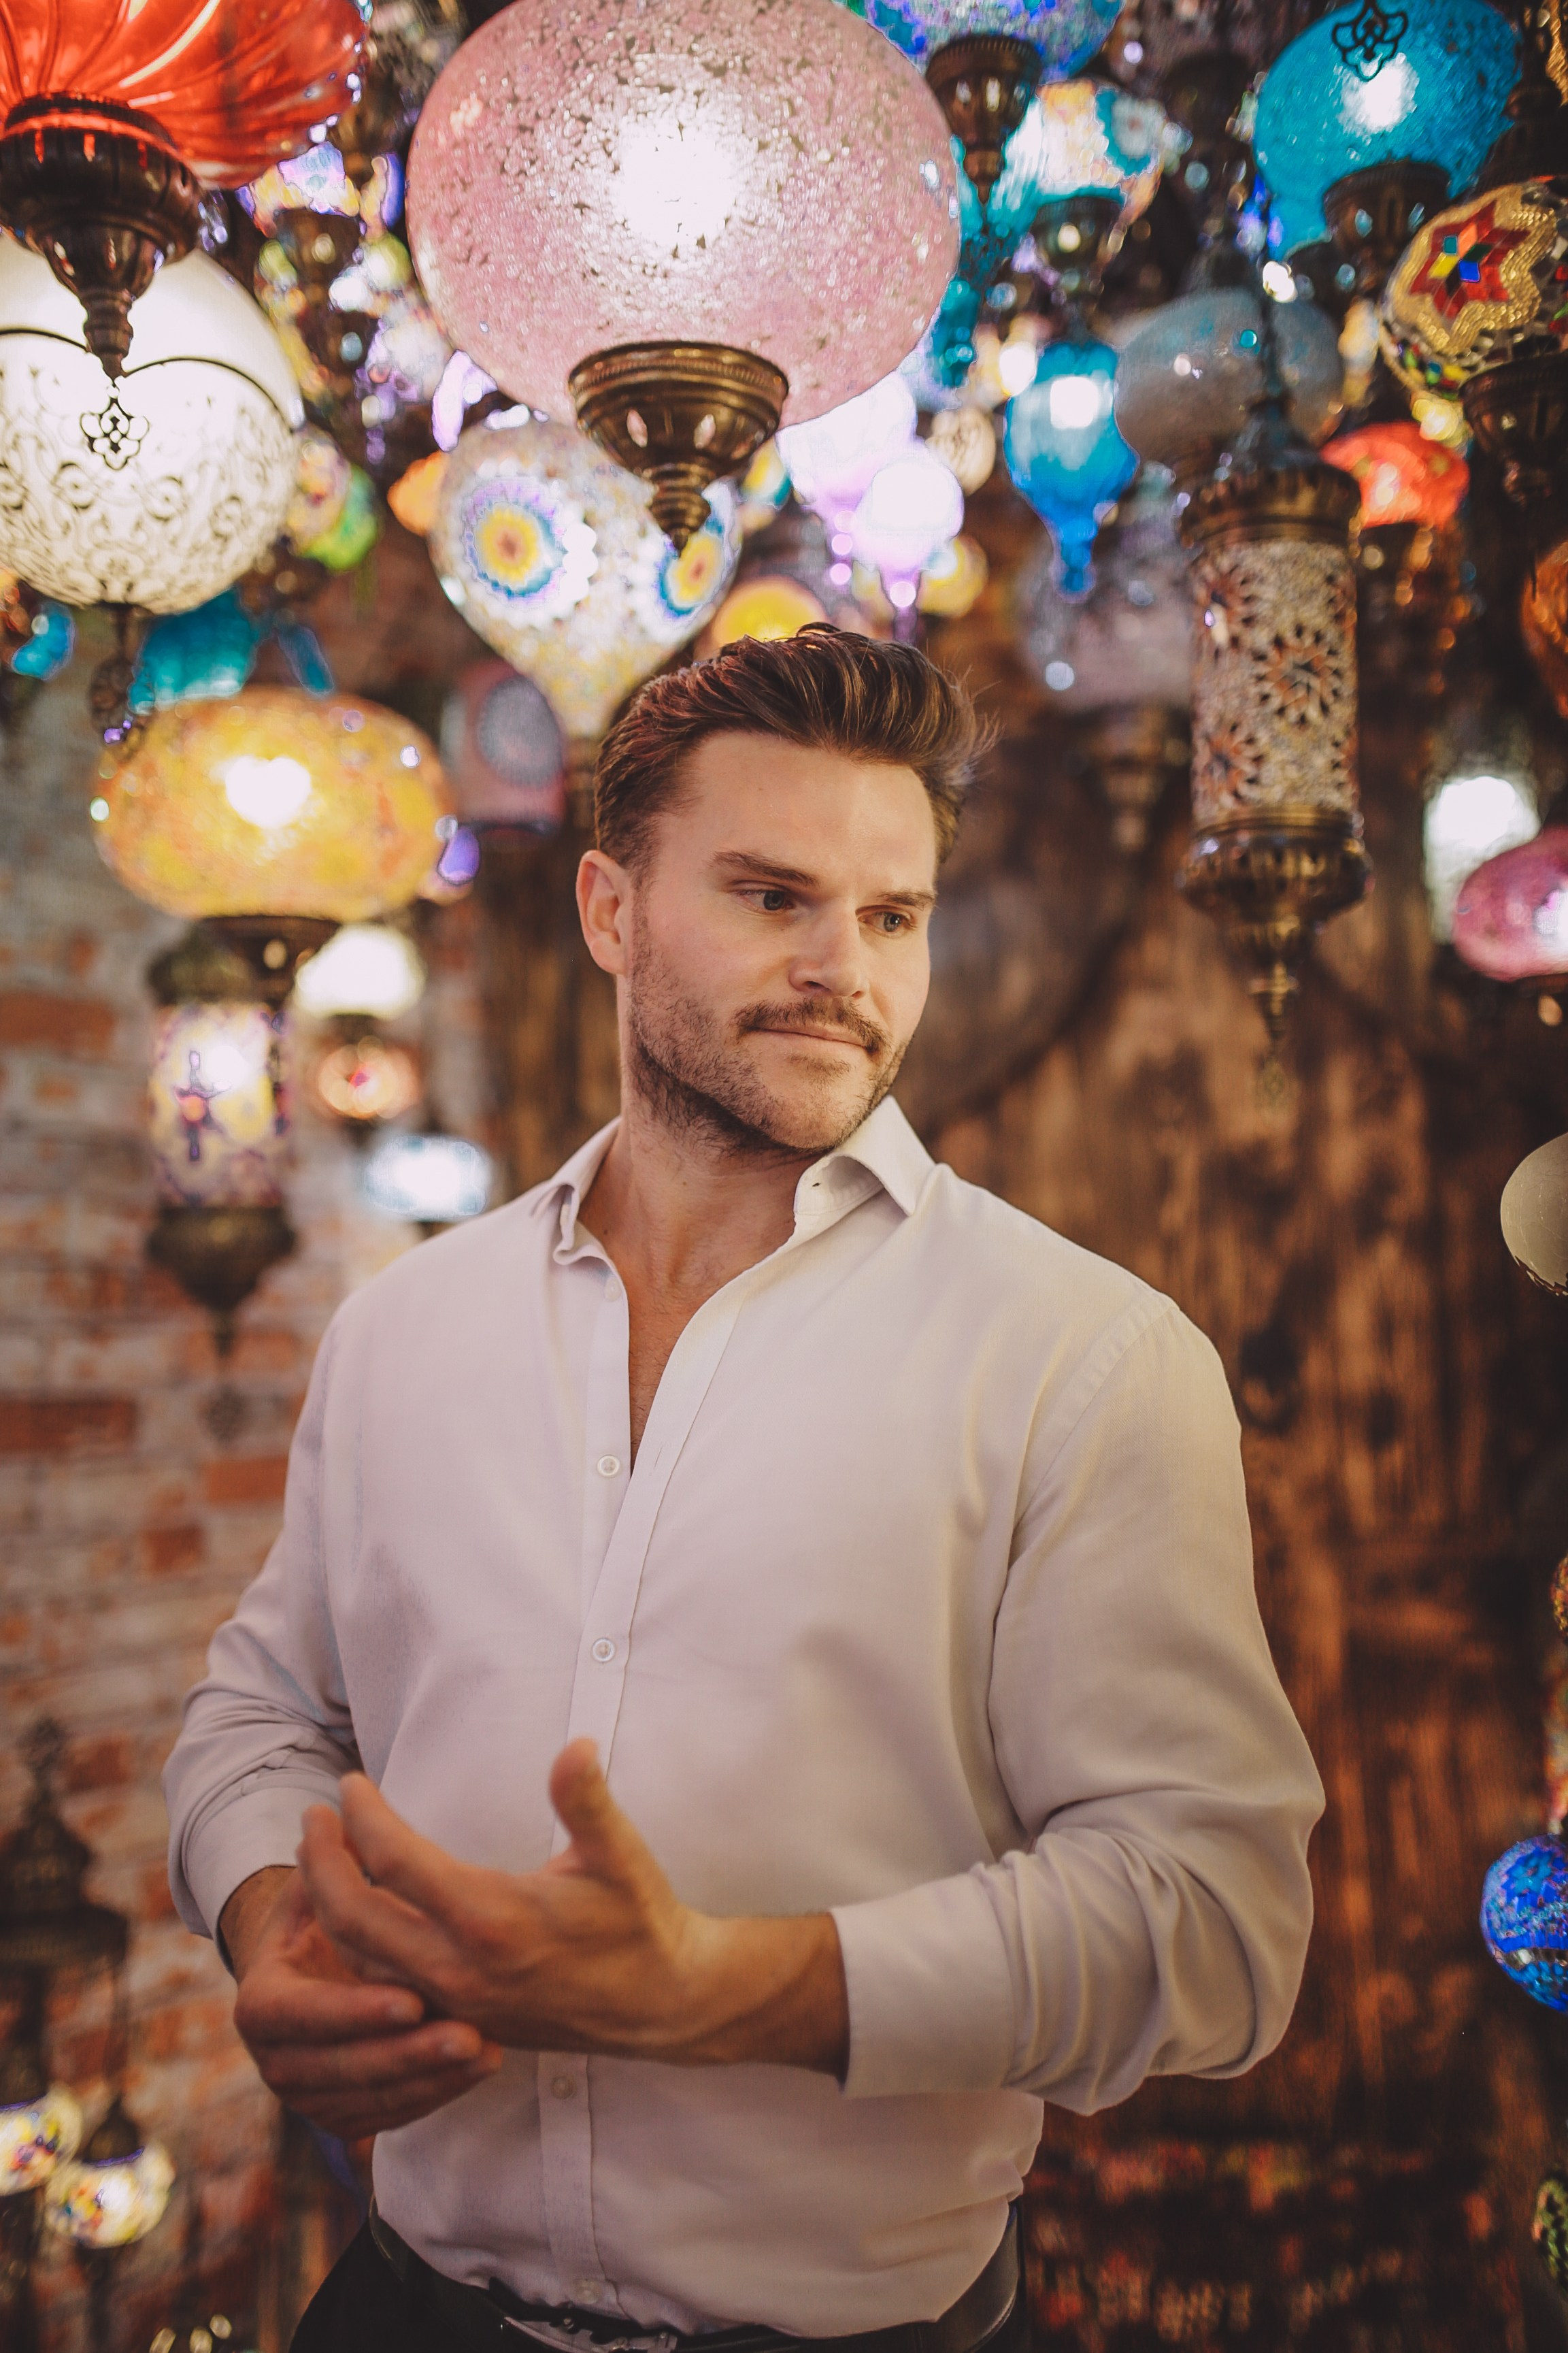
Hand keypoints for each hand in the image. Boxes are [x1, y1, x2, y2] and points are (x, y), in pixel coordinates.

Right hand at [223, 1865, 503, 2137]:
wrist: (306, 1970)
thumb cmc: (322, 1911)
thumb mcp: (316, 1882)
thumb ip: (325, 1860)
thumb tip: (325, 1815)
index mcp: (261, 1999)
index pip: (298, 2016)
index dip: (352, 2010)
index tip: (412, 1998)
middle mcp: (275, 2056)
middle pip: (336, 2069)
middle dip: (404, 2055)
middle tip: (468, 2035)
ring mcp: (306, 2093)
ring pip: (366, 2101)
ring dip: (427, 2079)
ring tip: (487, 2050)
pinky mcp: (340, 2113)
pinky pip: (384, 2117)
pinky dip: (429, 2097)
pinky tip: (477, 2070)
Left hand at [298, 1741, 847, 2074]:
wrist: (661, 2005)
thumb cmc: (640, 1921)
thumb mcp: (621, 1856)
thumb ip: (587, 1801)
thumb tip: (574, 1746)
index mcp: (492, 1920)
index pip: (395, 1861)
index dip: (363, 1815)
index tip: (349, 1781)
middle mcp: (460, 1968)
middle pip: (352, 1916)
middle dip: (320, 1863)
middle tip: (312, 1816)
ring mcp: (453, 2001)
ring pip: (357, 1959)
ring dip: (327, 1906)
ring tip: (319, 1857)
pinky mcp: (457, 2019)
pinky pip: (378, 1987)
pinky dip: (351, 1948)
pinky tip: (352, 1914)